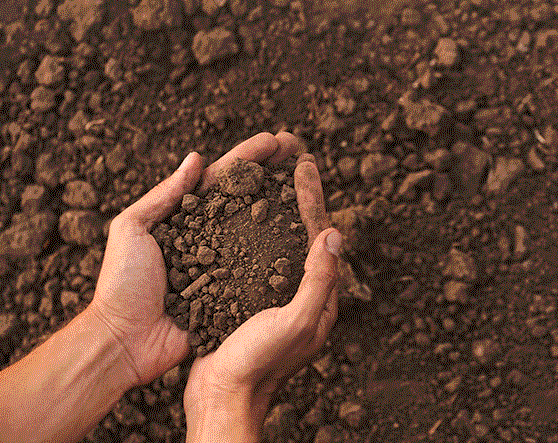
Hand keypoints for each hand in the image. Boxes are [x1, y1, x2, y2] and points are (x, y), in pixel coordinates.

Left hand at [87, 132, 301, 385]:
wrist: (125, 341)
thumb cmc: (121, 284)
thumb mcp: (132, 229)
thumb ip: (164, 195)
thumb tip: (197, 158)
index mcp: (186, 217)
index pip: (223, 178)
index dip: (250, 156)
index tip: (276, 139)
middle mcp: (210, 236)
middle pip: (249, 196)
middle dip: (275, 171)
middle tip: (301, 150)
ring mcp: (225, 264)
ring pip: (262, 228)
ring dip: (286, 204)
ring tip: (311, 183)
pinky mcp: (235, 293)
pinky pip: (264, 271)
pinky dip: (285, 252)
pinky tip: (306, 235)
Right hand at [183, 154, 340, 442]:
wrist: (221, 398)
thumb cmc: (258, 364)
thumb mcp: (295, 322)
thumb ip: (320, 280)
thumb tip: (336, 232)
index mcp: (320, 299)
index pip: (322, 236)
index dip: (313, 198)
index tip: (304, 164)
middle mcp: (302, 295)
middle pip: (305, 234)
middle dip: (300, 196)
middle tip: (293, 159)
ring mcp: (276, 298)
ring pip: (280, 242)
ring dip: (276, 208)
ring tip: (266, 178)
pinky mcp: (250, 302)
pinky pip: (257, 258)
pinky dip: (252, 231)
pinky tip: (237, 216)